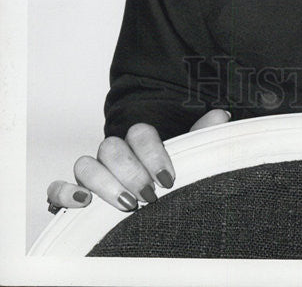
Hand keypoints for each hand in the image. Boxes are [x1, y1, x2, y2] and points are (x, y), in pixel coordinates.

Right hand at [46, 109, 230, 213]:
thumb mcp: (188, 159)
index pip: (139, 132)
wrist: (150, 209)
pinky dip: (64, 193)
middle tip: (149, 196)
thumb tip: (221, 116)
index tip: (168, 178)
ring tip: (126, 205)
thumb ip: (201, 137)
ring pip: (85, 164)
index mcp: (139, 142)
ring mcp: (91, 173)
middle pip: (112, 147)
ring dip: (104, 183)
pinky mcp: (71, 195)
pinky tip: (84, 204)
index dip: (153, 152)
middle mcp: (113, 154)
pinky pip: (56, 188)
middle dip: (131, 171)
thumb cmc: (167, 180)